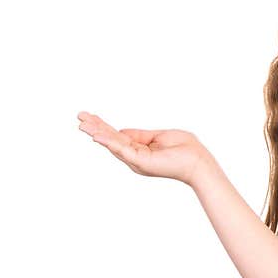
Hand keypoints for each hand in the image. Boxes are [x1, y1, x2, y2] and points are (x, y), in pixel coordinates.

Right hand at [77, 111, 211, 185]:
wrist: (198, 161)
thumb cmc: (184, 149)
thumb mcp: (158, 136)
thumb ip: (139, 135)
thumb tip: (121, 131)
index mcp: (139, 150)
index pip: (117, 136)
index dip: (103, 126)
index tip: (88, 116)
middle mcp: (134, 157)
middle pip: (111, 139)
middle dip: (95, 128)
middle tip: (78, 117)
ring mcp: (137, 160)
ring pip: (112, 144)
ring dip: (97, 133)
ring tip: (82, 125)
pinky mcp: (141, 161)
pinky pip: (121, 150)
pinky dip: (108, 142)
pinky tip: (96, 135)